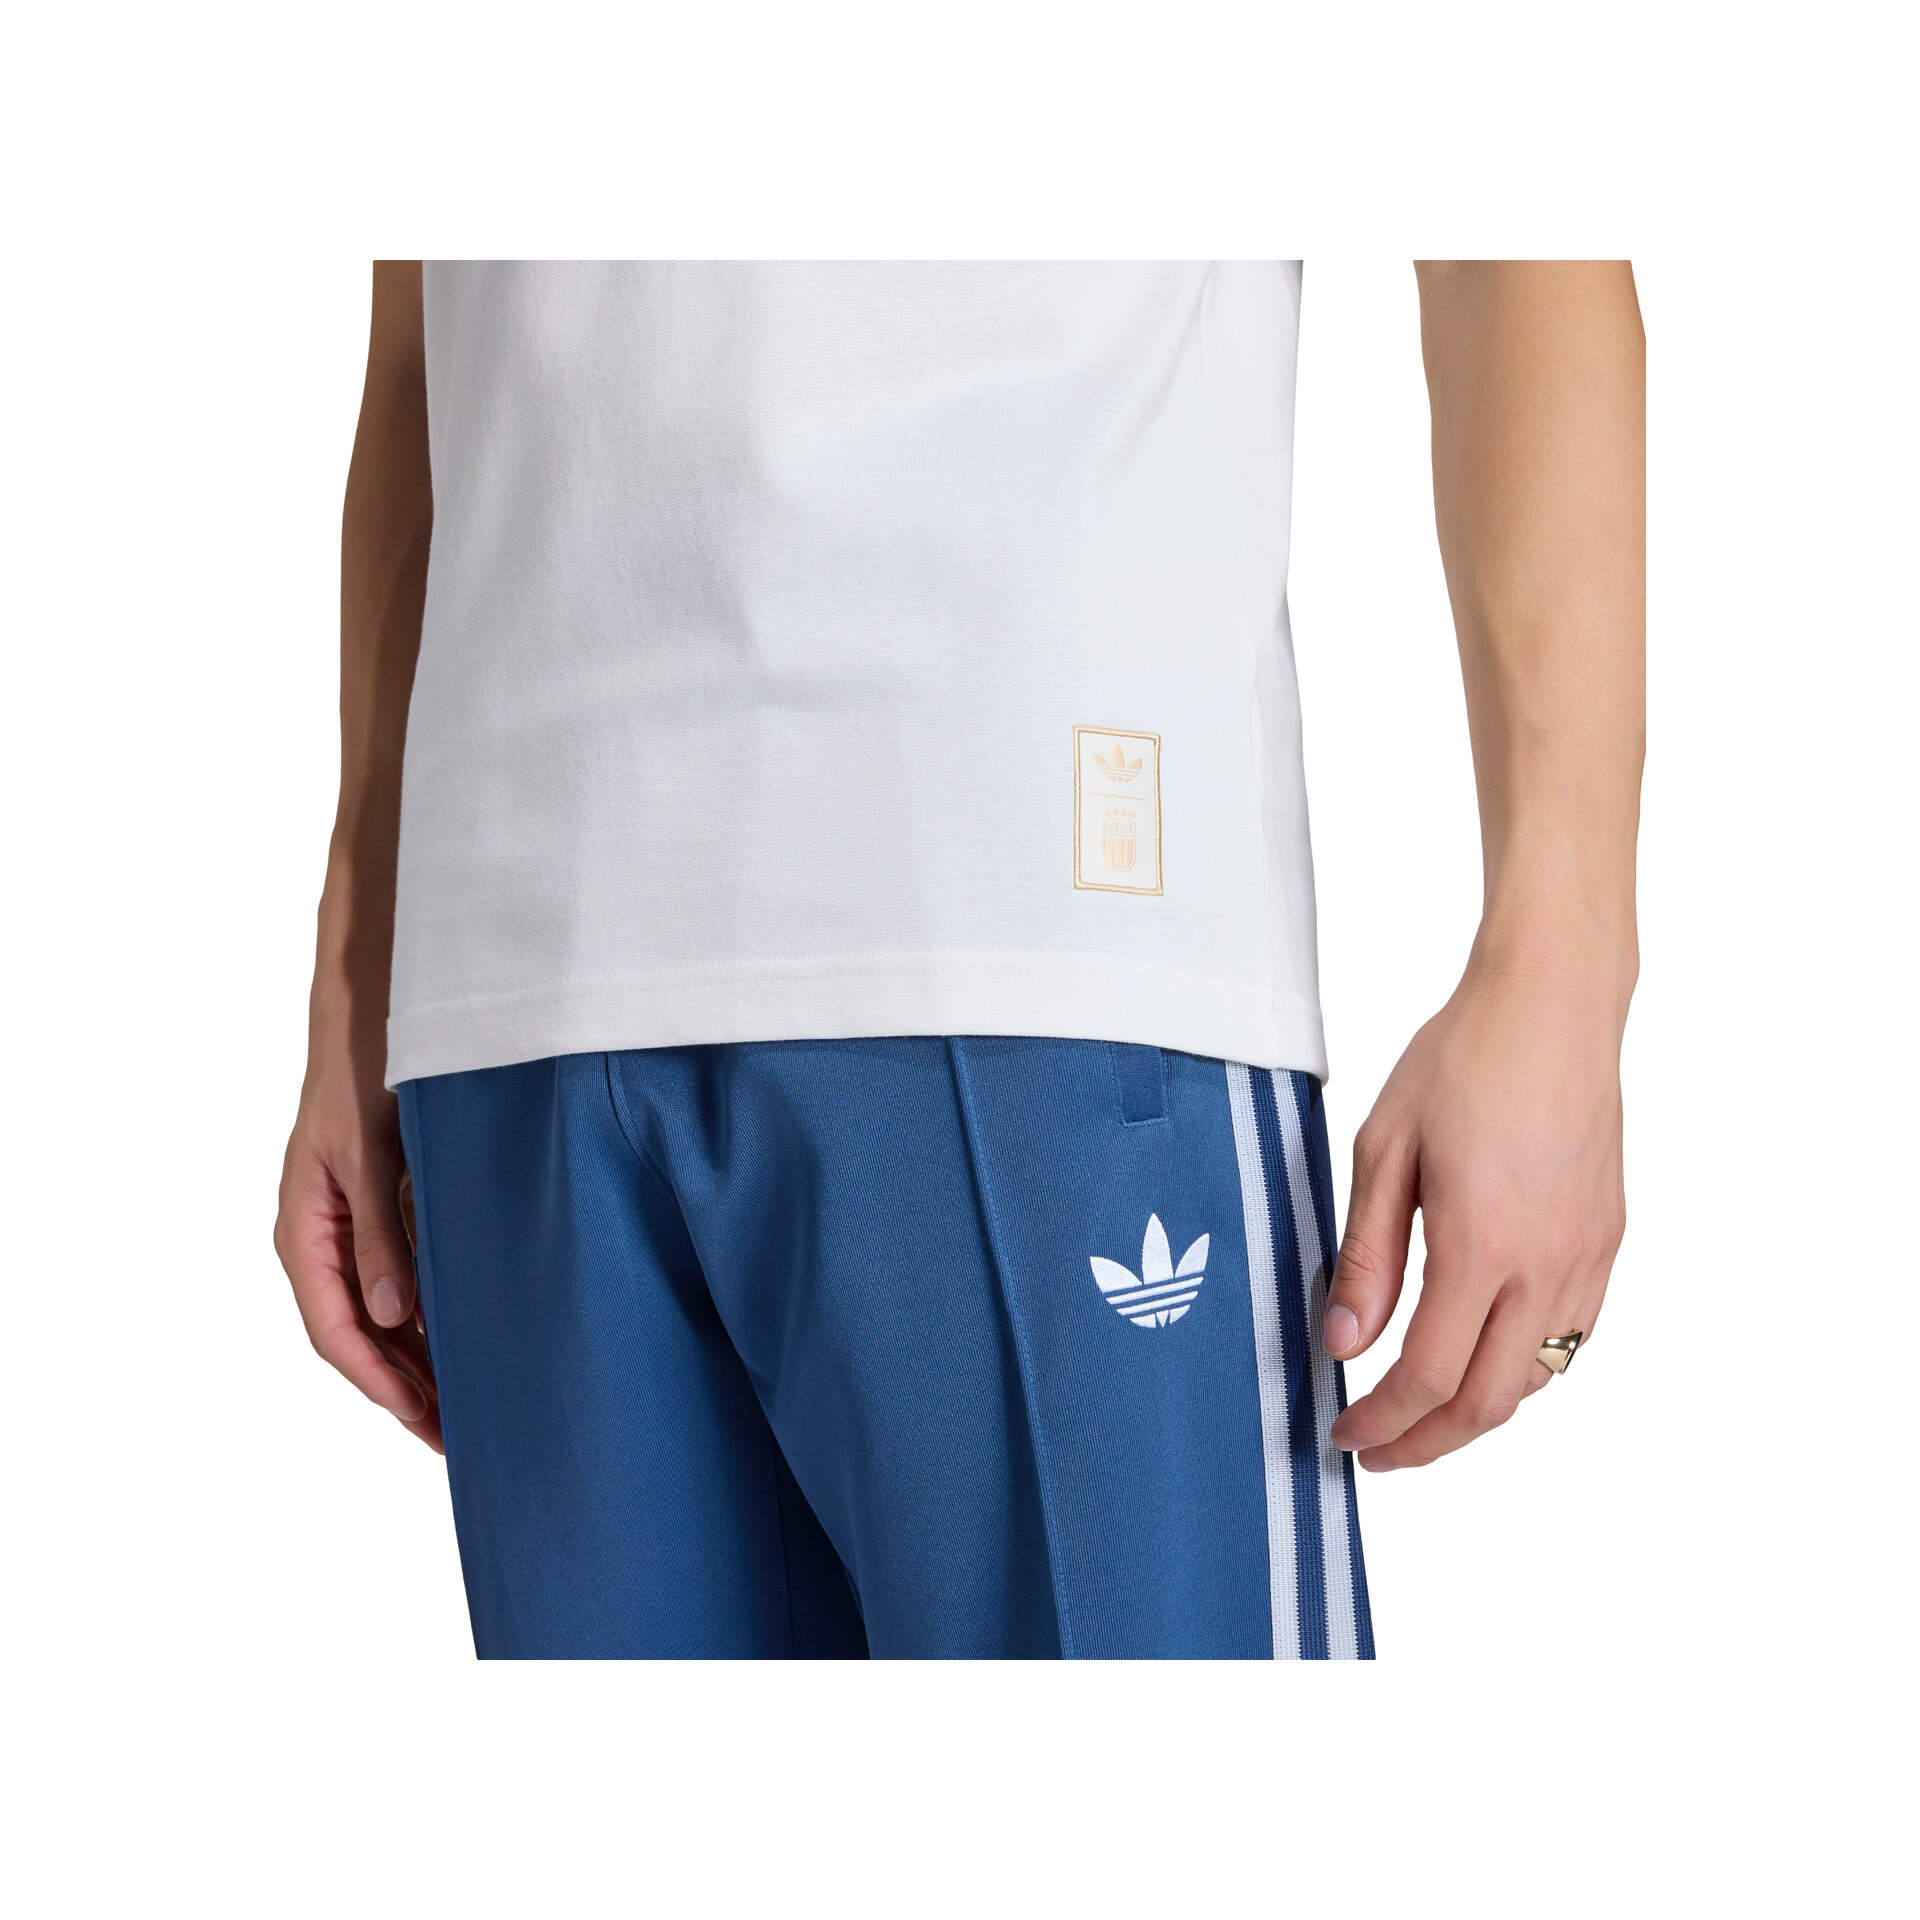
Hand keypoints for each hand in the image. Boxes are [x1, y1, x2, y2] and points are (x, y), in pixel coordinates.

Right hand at [274, 1002, 440, 1449]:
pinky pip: (404, 1280)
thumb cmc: (364, 1074)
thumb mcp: (370, 1155)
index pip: (336, 1331)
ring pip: (384, 1314)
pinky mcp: (387, 1213)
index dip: (379, 1382)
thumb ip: (381, 1234)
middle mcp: (325, 1240)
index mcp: (305, 1233)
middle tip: (457, 1438)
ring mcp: (354, 1229)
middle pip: (360, 1336)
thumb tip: (389, 1317)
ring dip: (421, 1360)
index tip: (422, 1419)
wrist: (374, 1012)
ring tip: (470, 1407)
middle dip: (405, 1389)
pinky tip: (469, 1341)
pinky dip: (431, 1315)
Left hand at [1326, 923, 1629, 1470]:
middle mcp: (1546, 1265)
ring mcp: (1587, 1256)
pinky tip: (1484, 1354)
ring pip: (1538, 1378)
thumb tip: (1344, 1341)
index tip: (1346, 1434)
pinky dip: (1525, 1368)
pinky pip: (1572, 1336)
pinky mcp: (1607, 1239)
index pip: (1430, 1376)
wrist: (1552, 1005)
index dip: (1384, 1421)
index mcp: (1482, 1245)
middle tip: (1380, 1450)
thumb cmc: (1463, 1061)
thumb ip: (1366, 1257)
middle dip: (1429, 1442)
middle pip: (1490, 1401)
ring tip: (1423, 1409)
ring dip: (1478, 1410)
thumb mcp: (1383, 1151)